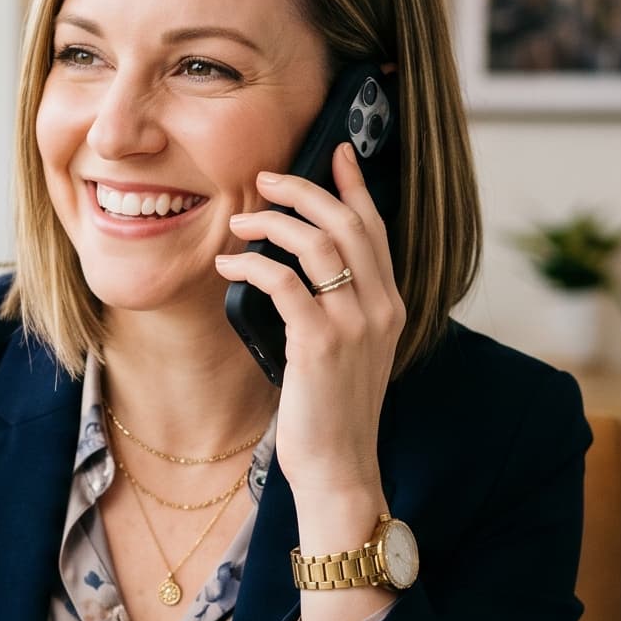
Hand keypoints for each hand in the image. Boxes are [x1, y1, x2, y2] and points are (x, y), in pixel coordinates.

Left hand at [214, 142, 401, 513]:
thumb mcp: (350, 353)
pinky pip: (285, 282)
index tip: (336, 153)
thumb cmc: (333, 413)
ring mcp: (354, 325)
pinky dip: (253, 264)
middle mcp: (381, 308)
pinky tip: (229, 265)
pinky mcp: (320, 343)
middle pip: (347, 223)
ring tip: (239, 221)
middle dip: (304, 190)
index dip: (353, 186)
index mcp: (391, 306)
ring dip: (272, 222)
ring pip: (318, 243)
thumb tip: (305, 271)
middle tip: (266, 177)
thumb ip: (343, 310)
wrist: (340, 468)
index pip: (375, 228)